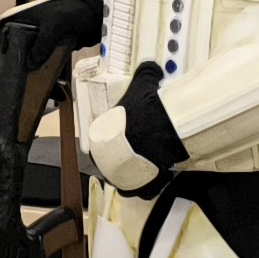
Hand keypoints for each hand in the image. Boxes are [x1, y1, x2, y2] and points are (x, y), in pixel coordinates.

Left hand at [87, 62, 183, 193]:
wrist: (157, 131)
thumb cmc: (143, 110)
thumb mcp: (142, 85)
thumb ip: (145, 75)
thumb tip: (151, 67)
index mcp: (101, 136)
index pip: (103, 140)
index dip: (116, 138)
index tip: (128, 134)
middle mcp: (107, 158)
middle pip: (113, 161)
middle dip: (125, 157)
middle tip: (140, 150)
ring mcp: (122, 174)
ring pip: (125, 178)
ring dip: (134, 174)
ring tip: (147, 166)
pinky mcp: (140, 185)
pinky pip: (142, 190)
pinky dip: (147, 187)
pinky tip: (155, 180)